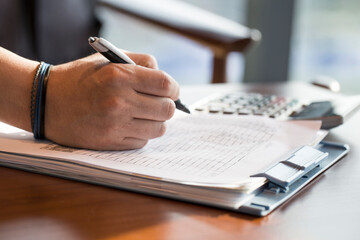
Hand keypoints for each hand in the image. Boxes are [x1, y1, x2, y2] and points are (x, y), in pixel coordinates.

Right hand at [45, 53, 178, 149]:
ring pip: (159, 129)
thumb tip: (165, 78)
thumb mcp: (107, 60)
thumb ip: (140, 62)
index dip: (173, 88)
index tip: (170, 90)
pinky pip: (142, 141)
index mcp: (119, 76)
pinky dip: (141, 134)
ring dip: (156, 122)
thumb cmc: (78, 79)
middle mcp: (119, 101)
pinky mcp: (110, 143)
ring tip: (144, 115)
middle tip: (157, 103)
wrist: (45, 102)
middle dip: (166, 105)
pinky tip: (129, 125)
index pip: (165, 85)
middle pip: (167, 110)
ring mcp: (115, 125)